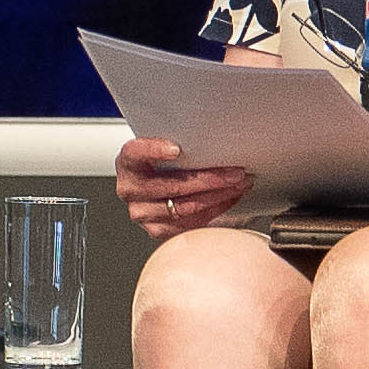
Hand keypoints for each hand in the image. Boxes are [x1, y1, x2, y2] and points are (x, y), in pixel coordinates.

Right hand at [116, 134, 249, 238]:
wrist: (160, 183)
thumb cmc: (167, 164)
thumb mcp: (166, 147)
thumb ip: (180, 143)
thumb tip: (213, 138)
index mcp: (129, 163)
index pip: (135, 153)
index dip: (154, 151)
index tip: (177, 148)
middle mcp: (130, 190)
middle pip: (171, 186)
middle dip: (209, 180)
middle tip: (235, 173)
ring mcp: (143, 212)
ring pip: (185, 207)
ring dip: (218, 196)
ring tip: (239, 184)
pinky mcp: (158, 230)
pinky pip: (191, 223)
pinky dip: (216, 209)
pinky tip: (229, 197)